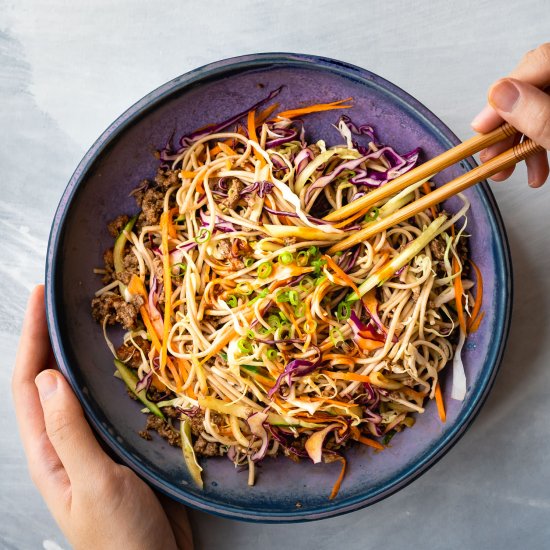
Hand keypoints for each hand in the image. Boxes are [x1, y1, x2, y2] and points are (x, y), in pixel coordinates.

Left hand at [12, 286, 193, 549]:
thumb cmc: (120, 539)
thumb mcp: (93, 484)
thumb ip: (69, 433)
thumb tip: (49, 378)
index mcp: (49, 450)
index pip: (29, 384)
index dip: (31, 338)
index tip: (40, 298)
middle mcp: (69, 440)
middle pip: (54, 378)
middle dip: (54, 336)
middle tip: (69, 298)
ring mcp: (99, 441)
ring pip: (87, 387)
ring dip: (87, 353)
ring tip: (99, 319)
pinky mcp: (128, 444)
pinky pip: (119, 401)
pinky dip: (121, 376)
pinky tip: (135, 360)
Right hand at [471, 42, 549, 187]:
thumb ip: (538, 114)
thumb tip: (499, 93)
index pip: (536, 63)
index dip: (503, 95)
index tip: (480, 128)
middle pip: (531, 89)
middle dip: (506, 128)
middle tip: (489, 157)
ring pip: (536, 109)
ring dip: (516, 145)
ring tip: (505, 172)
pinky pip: (548, 122)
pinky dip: (536, 147)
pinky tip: (534, 171)